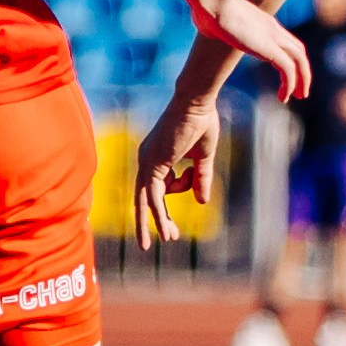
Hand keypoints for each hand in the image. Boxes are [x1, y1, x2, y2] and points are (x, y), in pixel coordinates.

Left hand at [133, 94, 222, 249]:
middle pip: (142, 198)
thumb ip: (200, 178)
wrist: (197, 102)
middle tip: (155, 243)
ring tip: (168, 239)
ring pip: (147, 201)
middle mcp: (146, 159)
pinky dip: (159, 214)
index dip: (182, 188)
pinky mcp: (153, 164)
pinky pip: (154, 196)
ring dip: (157, 222)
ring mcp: (147, 161)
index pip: (161, 184)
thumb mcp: (203, 156)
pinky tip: (166, 230)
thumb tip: (202, 201)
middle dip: (149, 221)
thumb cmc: (201, 121)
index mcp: (155, 156)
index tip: (195, 177)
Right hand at [194, 0, 310, 100]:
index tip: (287, 74)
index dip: (290, 58)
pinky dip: (289, 84)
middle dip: (302, 71)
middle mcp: (273, 29)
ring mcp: (273, 37)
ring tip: (298, 96)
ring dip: (301, 80)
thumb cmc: (208, 8)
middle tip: (300, 91)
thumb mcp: (215, 19)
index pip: (286, 41)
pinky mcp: (269, 47)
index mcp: (264, 22)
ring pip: (299, 60)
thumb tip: (207, 26)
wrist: (214, 1)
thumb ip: (217, 25)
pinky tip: (283, 97)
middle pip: (298, 51)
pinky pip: (288, 69)